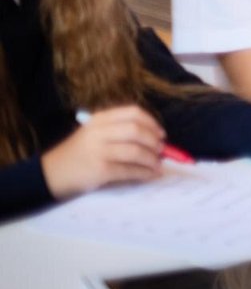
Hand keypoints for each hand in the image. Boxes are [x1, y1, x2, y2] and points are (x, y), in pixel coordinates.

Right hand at [40, 106, 164, 199]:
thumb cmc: (77, 153)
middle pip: (136, 131)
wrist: (50, 174)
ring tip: (157, 165)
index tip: (161, 133)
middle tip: (161, 150)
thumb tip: (155, 139)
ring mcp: (99, 151)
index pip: (133, 113)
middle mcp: (99, 132)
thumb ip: (118, 131)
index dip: (151, 122)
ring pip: (135, 151)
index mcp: (99, 119)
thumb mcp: (93, 133)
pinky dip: (144, 173)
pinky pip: (129, 170)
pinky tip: (151, 175)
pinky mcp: (99, 170)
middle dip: (153, 141)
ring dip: (151, 159)